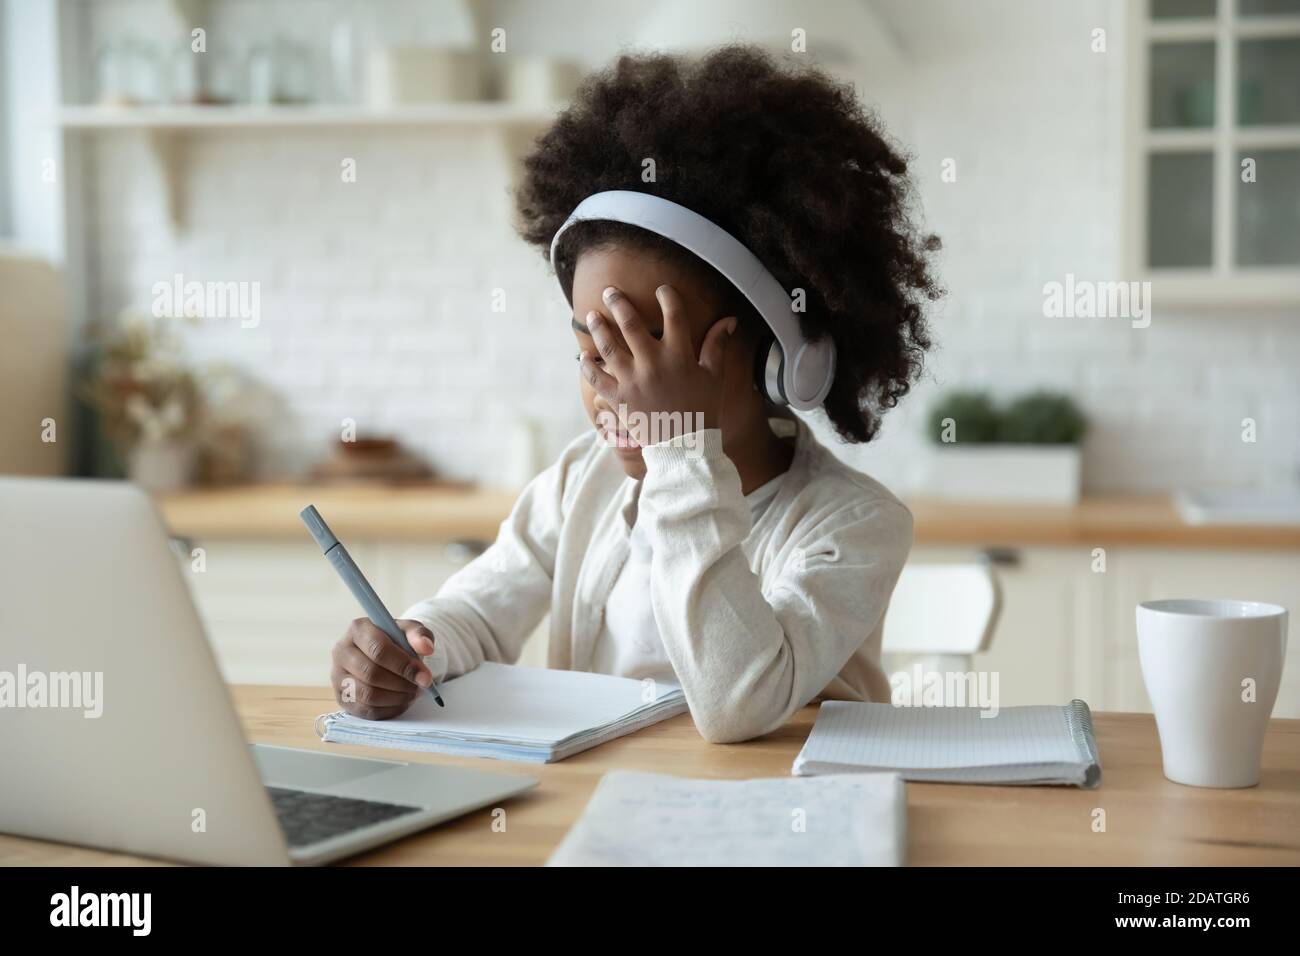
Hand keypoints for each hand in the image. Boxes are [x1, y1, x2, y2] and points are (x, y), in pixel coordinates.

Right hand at [330, 618, 434, 719]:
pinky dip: (389, 710)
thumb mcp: (410, 632)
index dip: (404, 665)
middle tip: (420, 687)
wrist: (385, 654)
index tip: (425, 676)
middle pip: (372, 674)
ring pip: (368, 695)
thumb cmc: (397, 641)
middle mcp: (342, 651)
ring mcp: (338, 676)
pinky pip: (366, 711)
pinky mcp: (342, 697)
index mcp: (358, 629)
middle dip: (402, 684)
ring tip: (412, 693)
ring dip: (396, 698)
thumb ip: (419, 635)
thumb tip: (426, 648)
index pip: (378, 650)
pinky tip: (402, 702)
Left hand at [579, 284, 735, 445]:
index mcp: (679, 356)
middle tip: (609, 291)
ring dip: (599, 328)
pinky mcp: (619, 399)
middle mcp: (653, 364)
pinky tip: (584, 356)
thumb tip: (730, 320)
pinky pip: (597, 379)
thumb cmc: (703, 411)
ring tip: (592, 316)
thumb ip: (717, 345)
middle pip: (631, 324)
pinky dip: (588, 367)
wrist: (686, 448)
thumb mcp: (714, 377)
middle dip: (618, 303)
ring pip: (609, 347)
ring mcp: (633, 381)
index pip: (674, 315)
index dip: (668, 297)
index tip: (662, 290)